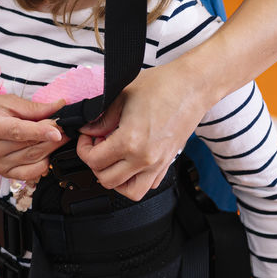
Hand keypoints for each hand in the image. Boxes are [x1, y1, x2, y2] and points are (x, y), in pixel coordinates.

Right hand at [0, 93, 65, 180]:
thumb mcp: (6, 101)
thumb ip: (33, 108)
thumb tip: (58, 107)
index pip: (19, 132)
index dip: (40, 132)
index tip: (58, 131)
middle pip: (29, 147)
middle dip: (52, 138)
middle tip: (64, 128)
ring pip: (32, 160)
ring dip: (50, 150)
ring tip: (58, 138)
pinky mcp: (0, 172)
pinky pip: (27, 174)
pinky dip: (41, 165)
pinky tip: (46, 154)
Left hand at [75, 65, 208, 199]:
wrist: (192, 86)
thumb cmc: (163, 86)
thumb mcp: (122, 96)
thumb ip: (102, 118)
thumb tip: (88, 130)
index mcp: (130, 141)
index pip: (94, 161)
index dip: (84, 149)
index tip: (88, 137)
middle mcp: (145, 158)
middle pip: (107, 180)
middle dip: (96, 164)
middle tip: (98, 145)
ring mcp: (158, 164)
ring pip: (130, 191)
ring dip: (116, 179)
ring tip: (113, 159)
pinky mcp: (169, 163)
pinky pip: (149, 185)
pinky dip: (136, 179)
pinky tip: (131, 160)